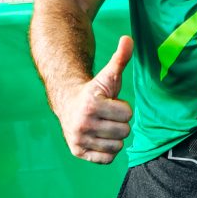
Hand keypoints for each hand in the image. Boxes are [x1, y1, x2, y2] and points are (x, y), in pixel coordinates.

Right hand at [53, 36, 133, 164]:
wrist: (68, 103)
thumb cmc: (95, 90)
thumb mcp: (109, 75)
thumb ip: (120, 58)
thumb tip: (127, 38)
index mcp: (92, 104)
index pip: (128, 114)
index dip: (123, 108)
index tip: (111, 103)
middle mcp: (82, 123)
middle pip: (124, 131)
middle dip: (120, 123)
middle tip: (107, 116)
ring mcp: (79, 139)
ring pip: (117, 146)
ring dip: (114, 137)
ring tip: (103, 126)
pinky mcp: (77, 152)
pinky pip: (107, 159)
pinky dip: (107, 151)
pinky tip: (100, 138)